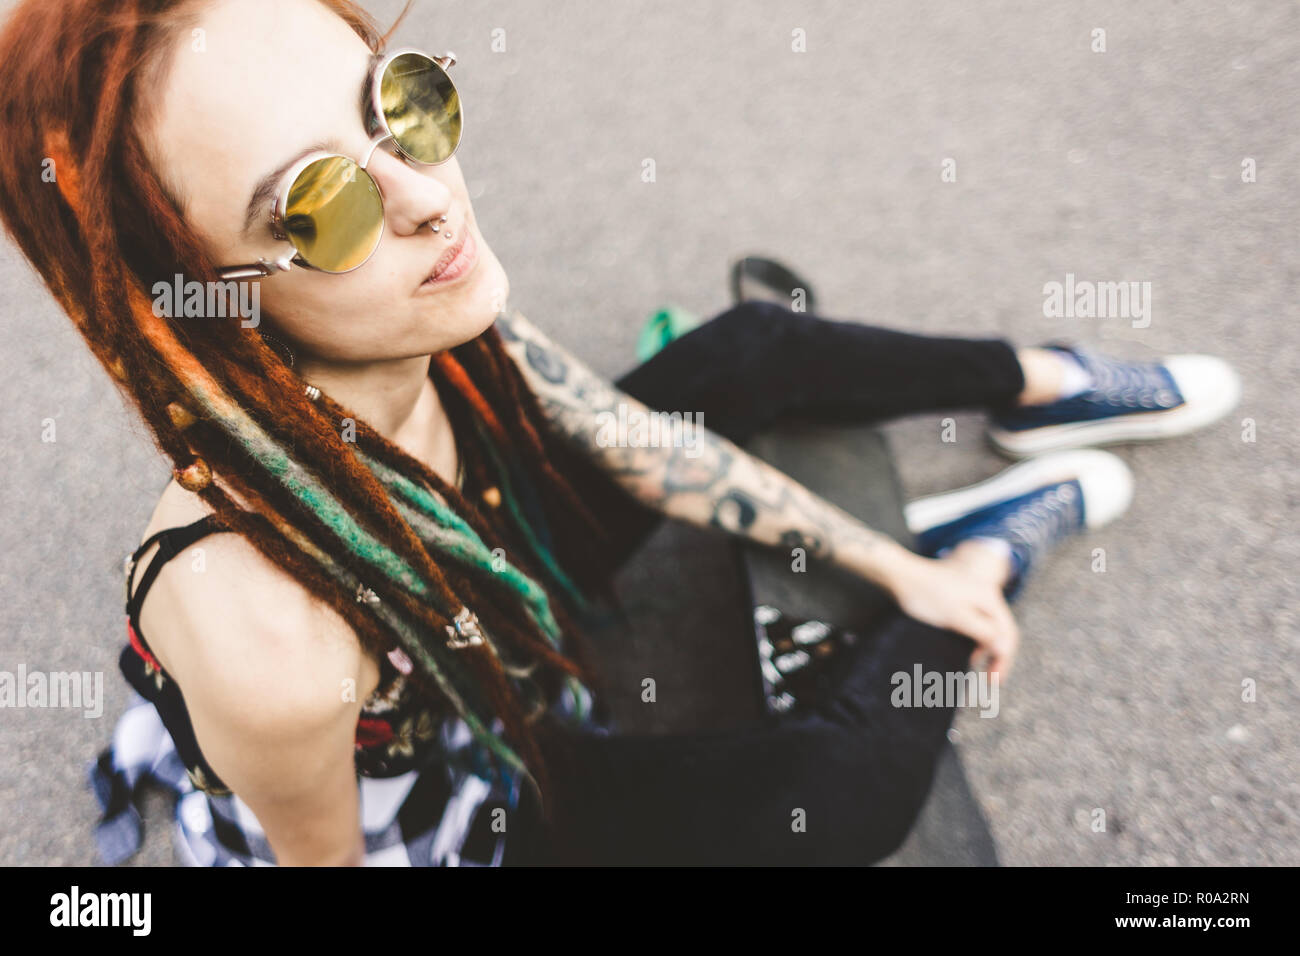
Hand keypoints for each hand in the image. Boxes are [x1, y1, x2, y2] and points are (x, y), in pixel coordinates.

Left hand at [886, 550, 1020, 678]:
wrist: (901, 575)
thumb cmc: (926, 595)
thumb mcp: (955, 616)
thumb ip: (983, 632)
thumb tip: (1004, 649)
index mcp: (989, 598)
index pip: (1007, 634)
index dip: (1004, 660)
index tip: (994, 682)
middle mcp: (986, 595)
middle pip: (1001, 631)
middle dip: (999, 657)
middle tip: (991, 681)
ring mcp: (975, 596)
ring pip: (990, 628)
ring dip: (988, 650)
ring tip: (980, 670)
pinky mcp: (962, 600)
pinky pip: (978, 624)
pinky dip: (977, 641)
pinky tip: (969, 652)